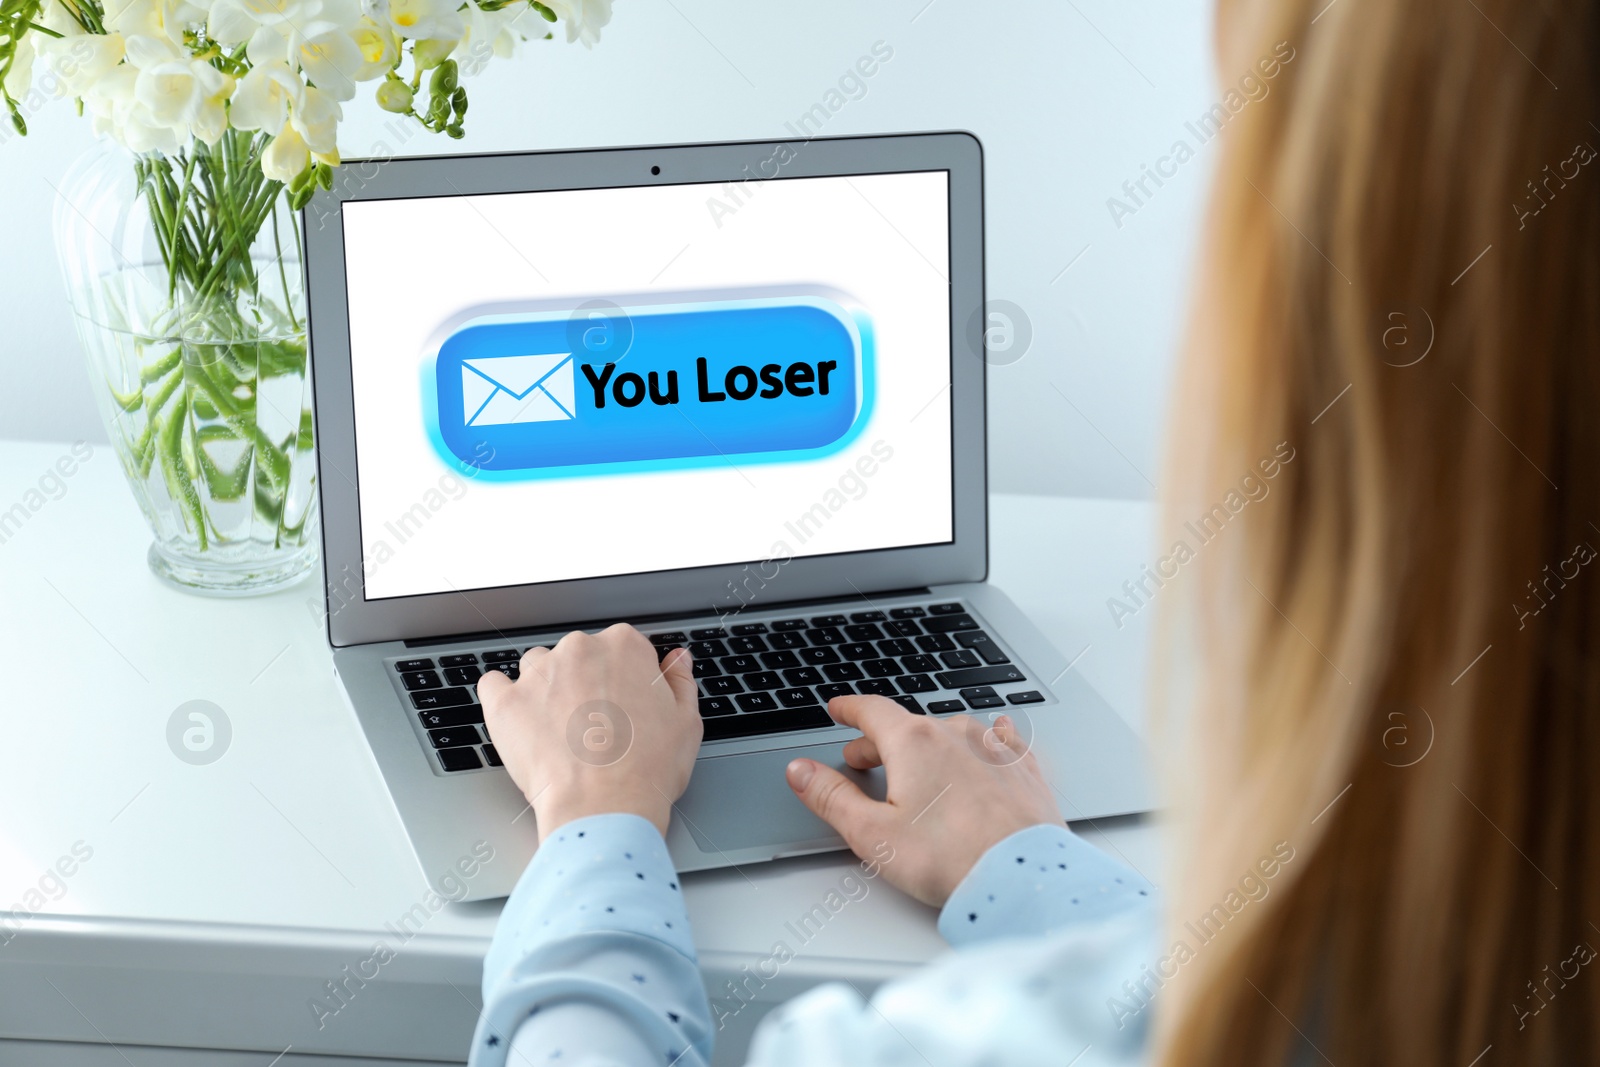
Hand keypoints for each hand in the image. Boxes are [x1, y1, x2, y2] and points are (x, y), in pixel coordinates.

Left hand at [478, 624, 701, 841]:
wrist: (604, 808)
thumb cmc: (647, 770)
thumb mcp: (686, 722)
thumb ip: (679, 682)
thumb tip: (676, 661)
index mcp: (625, 647)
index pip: (622, 648)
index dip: (626, 680)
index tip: (625, 704)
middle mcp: (579, 649)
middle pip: (579, 656)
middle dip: (585, 683)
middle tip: (596, 726)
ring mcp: (539, 674)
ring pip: (538, 668)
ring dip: (546, 689)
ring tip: (559, 731)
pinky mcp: (505, 702)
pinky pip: (494, 685)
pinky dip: (503, 699)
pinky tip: (519, 721)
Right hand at [785, 696, 1061, 906]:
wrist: (1022, 877)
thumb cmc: (950, 859)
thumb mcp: (872, 833)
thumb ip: (831, 797)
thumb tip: (801, 772)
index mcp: (914, 743)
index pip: (872, 711)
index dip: (850, 709)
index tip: (839, 709)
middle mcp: (956, 735)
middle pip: (908, 726)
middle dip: (881, 741)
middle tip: (863, 758)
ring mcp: (994, 750)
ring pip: (952, 732)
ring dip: (928, 744)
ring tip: (918, 763)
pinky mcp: (1023, 770)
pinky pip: (1001, 740)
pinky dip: (987, 738)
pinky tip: (994, 735)